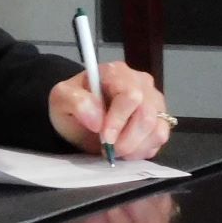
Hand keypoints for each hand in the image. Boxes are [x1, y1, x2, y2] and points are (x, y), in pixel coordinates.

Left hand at [48, 62, 170, 160]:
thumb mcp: (61, 99)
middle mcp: (141, 82)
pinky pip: (160, 139)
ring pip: (157, 129)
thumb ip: (76, 102)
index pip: (130, 95)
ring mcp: (154, 101)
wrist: (79, 118)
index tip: (104, 138)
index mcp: (116, 72)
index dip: (119, 120)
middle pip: (147, 115)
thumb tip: (97, 119)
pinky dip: (143, 150)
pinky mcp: (161, 119)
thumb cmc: (72, 105)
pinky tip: (126, 150)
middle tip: (108, 150)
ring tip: (115, 150)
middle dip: (127, 139)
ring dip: (135, 147)